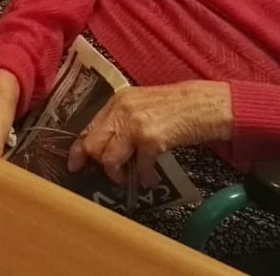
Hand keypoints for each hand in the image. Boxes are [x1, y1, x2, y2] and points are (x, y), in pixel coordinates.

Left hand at [69, 80, 231, 185]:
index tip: (74, 164)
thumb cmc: (177, 107)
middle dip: (99, 163)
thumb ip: (122, 120)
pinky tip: (151, 178)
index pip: (88, 127)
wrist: (205, 104)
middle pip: (93, 145)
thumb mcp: (142, 106)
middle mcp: (122, 110)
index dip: (78, 149)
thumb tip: (105, 146)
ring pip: (109, 159)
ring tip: (131, 176)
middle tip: (113, 173)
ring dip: (118, 173)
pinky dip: (145, 177)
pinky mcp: (150, 139)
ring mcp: (135, 124)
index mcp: (117, 101)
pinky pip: (139, 166)